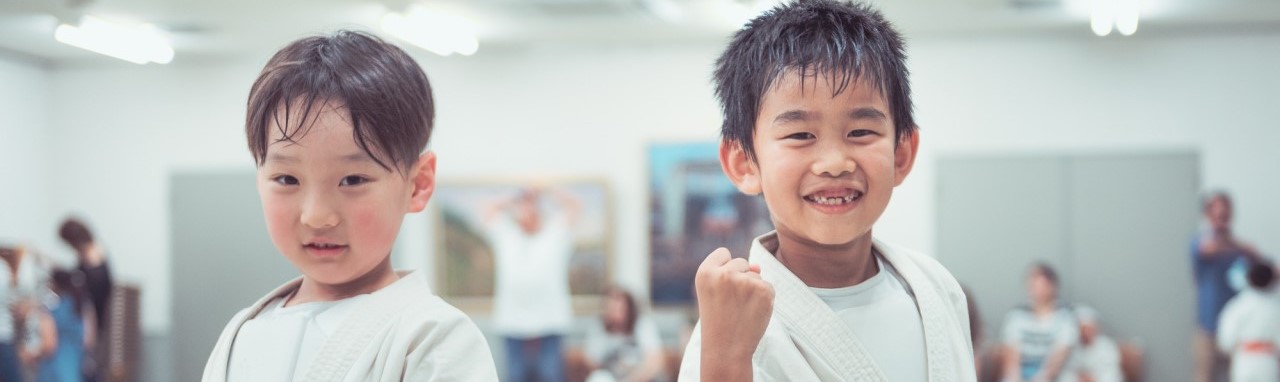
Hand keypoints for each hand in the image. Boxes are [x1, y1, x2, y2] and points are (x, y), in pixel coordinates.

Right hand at [695, 248, 773, 380]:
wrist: (726, 350)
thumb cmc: (718, 322)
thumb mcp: (715, 293)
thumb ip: (732, 273)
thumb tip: (758, 266)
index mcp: (704, 272)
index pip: (723, 253)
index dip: (725, 269)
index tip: (721, 288)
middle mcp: (723, 273)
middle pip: (742, 262)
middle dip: (741, 279)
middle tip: (731, 304)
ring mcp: (743, 281)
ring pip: (756, 275)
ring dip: (753, 290)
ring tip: (741, 310)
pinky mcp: (762, 290)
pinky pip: (768, 286)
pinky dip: (764, 299)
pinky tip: (753, 313)